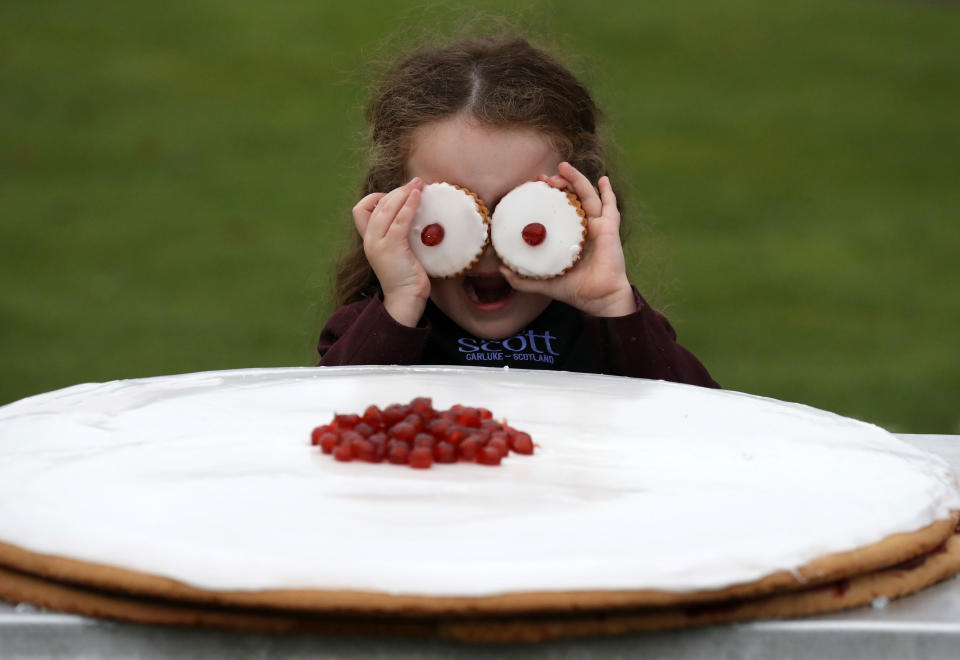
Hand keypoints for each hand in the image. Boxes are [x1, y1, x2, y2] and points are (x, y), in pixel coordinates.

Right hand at [352, 177, 428, 326]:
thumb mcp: (397, 251)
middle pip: (376, 204)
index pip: (361, 210)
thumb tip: (412, 215)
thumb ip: (398, 234)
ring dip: (403, 193)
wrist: (405, 298)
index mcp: (368, 239)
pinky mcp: (391, 246)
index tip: (397, 198)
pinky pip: (400, 219)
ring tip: (418, 184)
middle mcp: (370, 239)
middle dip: (396, 191)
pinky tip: (418, 197)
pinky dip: (409, 205)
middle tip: (415, 183)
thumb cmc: (406, 276)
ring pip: (386, 208)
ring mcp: (378, 242)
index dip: (376, 198)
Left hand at [500, 162, 635, 316]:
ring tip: (564, 167)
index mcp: (569, 236)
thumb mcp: (544, 283)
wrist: (598, 299)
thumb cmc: (575, 290)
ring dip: (577, 180)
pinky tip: (603, 180)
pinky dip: (608, 192)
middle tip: (544, 177)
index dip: (547, 195)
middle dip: (559, 183)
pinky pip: (611, 207)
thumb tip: (501, 270)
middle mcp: (583, 227)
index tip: (535, 185)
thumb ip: (523, 279)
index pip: (557, 208)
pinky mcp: (610, 229)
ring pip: (588, 196)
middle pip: (572, 197)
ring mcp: (598, 226)